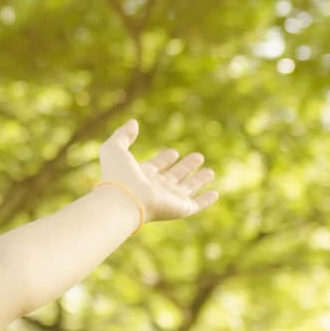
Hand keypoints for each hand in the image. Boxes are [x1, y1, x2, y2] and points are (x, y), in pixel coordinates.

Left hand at [99, 119, 219, 223]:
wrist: (124, 199)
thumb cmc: (118, 174)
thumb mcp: (115, 147)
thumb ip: (123, 134)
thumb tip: (133, 122)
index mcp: (141, 175)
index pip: (156, 166)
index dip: (164, 159)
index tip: (173, 152)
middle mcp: (156, 187)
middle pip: (174, 176)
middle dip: (186, 166)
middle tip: (198, 156)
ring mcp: (169, 198)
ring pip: (188, 188)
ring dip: (199, 180)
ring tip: (210, 171)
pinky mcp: (180, 208)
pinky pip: (197, 204)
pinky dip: (207, 199)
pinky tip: (215, 192)